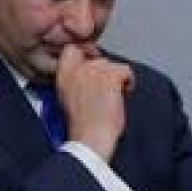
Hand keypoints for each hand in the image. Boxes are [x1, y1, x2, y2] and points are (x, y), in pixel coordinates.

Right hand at [56, 44, 133, 161]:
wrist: (90, 141)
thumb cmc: (82, 126)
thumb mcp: (68, 98)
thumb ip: (76, 81)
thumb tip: (91, 72)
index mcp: (62, 75)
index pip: (72, 49)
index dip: (86, 56)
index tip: (93, 71)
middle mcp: (76, 69)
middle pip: (98, 58)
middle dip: (106, 73)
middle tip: (105, 92)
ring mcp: (94, 71)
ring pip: (113, 64)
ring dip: (117, 79)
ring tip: (112, 97)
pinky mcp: (110, 77)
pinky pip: (127, 70)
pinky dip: (129, 82)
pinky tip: (123, 95)